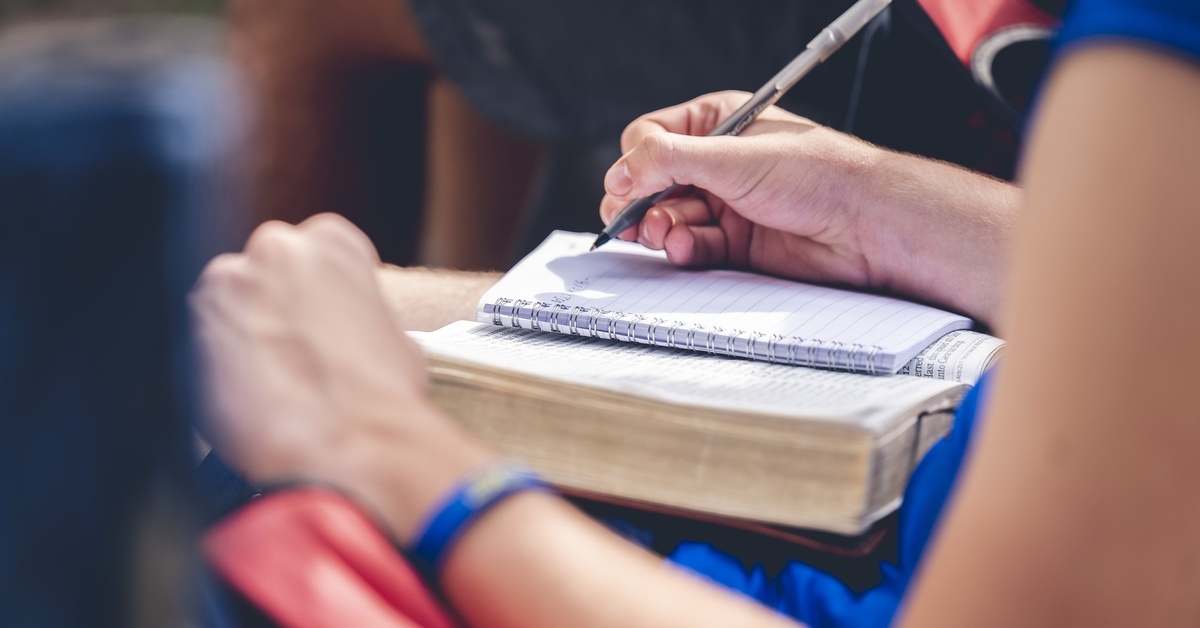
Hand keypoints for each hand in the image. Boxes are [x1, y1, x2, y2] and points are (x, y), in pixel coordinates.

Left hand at [191, 214, 492, 539]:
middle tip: (294, 352)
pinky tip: (248, 396)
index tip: (320, 320)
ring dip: (241, 334)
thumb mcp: (397, 338)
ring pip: (226, 305)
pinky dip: (216, 367)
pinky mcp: (187, 333)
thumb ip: (359, 315)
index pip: (317, 251)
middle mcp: (272, 250)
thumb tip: (347, 332)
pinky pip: (199, 345)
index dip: (319, 293)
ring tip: (270, 381)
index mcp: (330, 241)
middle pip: (265, 271)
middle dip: (275, 307)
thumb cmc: (380, 396)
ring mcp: (224, 288)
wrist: (343, 444)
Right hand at [600, 91, 883, 287]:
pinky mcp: (734, 244)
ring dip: (659, 229)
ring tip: (665, 234)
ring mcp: (725, 205)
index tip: (629, 186)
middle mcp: (717, 164)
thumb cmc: (819, 174)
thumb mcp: (735, 157)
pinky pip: (691, 247)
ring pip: (667, 218)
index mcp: (718, 124)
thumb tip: (622, 169)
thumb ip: (671, 160)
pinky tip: (686, 248)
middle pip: (651, 183)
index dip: (634, 163)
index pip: (651, 139)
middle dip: (640, 203)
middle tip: (632, 219)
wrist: (865, 226)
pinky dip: (682, 249)